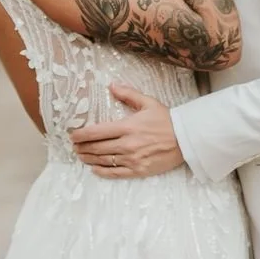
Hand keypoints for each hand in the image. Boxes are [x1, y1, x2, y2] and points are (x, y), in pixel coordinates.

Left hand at [70, 87, 185, 177]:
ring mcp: (132, 159)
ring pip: (103, 160)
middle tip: (74, 146)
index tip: (73, 135)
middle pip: (96, 147)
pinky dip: (102, 171)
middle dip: (82, 147)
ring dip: (88, 158)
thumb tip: (112, 85)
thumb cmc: (167, 120)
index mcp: (128, 126)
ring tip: (81, 155)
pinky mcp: (138, 170)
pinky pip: (115, 173)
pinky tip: (94, 168)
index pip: (97, 132)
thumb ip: (128, 94)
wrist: (186, 139)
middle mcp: (127, 144)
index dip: (81, 134)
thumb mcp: (148, 103)